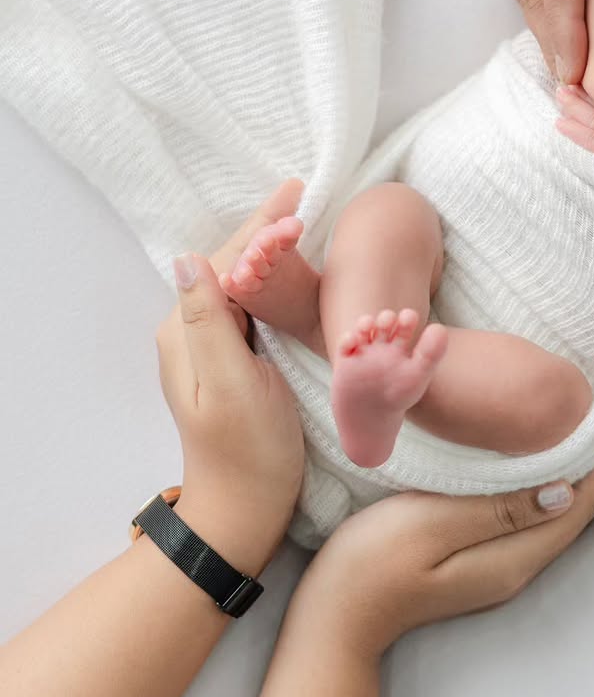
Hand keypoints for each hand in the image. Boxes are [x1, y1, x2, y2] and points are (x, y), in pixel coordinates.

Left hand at [155, 180, 306, 571]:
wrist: (245, 505)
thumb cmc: (247, 449)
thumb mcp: (232, 384)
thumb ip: (210, 321)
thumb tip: (189, 259)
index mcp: (187, 331)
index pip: (225, 260)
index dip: (261, 226)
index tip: (297, 194)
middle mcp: (190, 331)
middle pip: (230, 264)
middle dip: (265, 227)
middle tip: (302, 191)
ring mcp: (209, 346)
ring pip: (241, 280)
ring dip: (269, 248)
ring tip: (301, 215)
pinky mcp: (230, 358)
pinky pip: (249, 302)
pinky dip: (272, 277)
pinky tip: (291, 265)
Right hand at [293, 428, 593, 657]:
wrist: (335, 619)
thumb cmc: (373, 565)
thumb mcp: (431, 527)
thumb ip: (498, 510)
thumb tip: (566, 491)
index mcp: (514, 555)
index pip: (581, 502)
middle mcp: (519, 564)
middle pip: (583, 508)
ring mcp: (502, 565)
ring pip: (566, 512)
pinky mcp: (484, 558)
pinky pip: (542, 514)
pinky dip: (565, 484)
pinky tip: (564, 468)